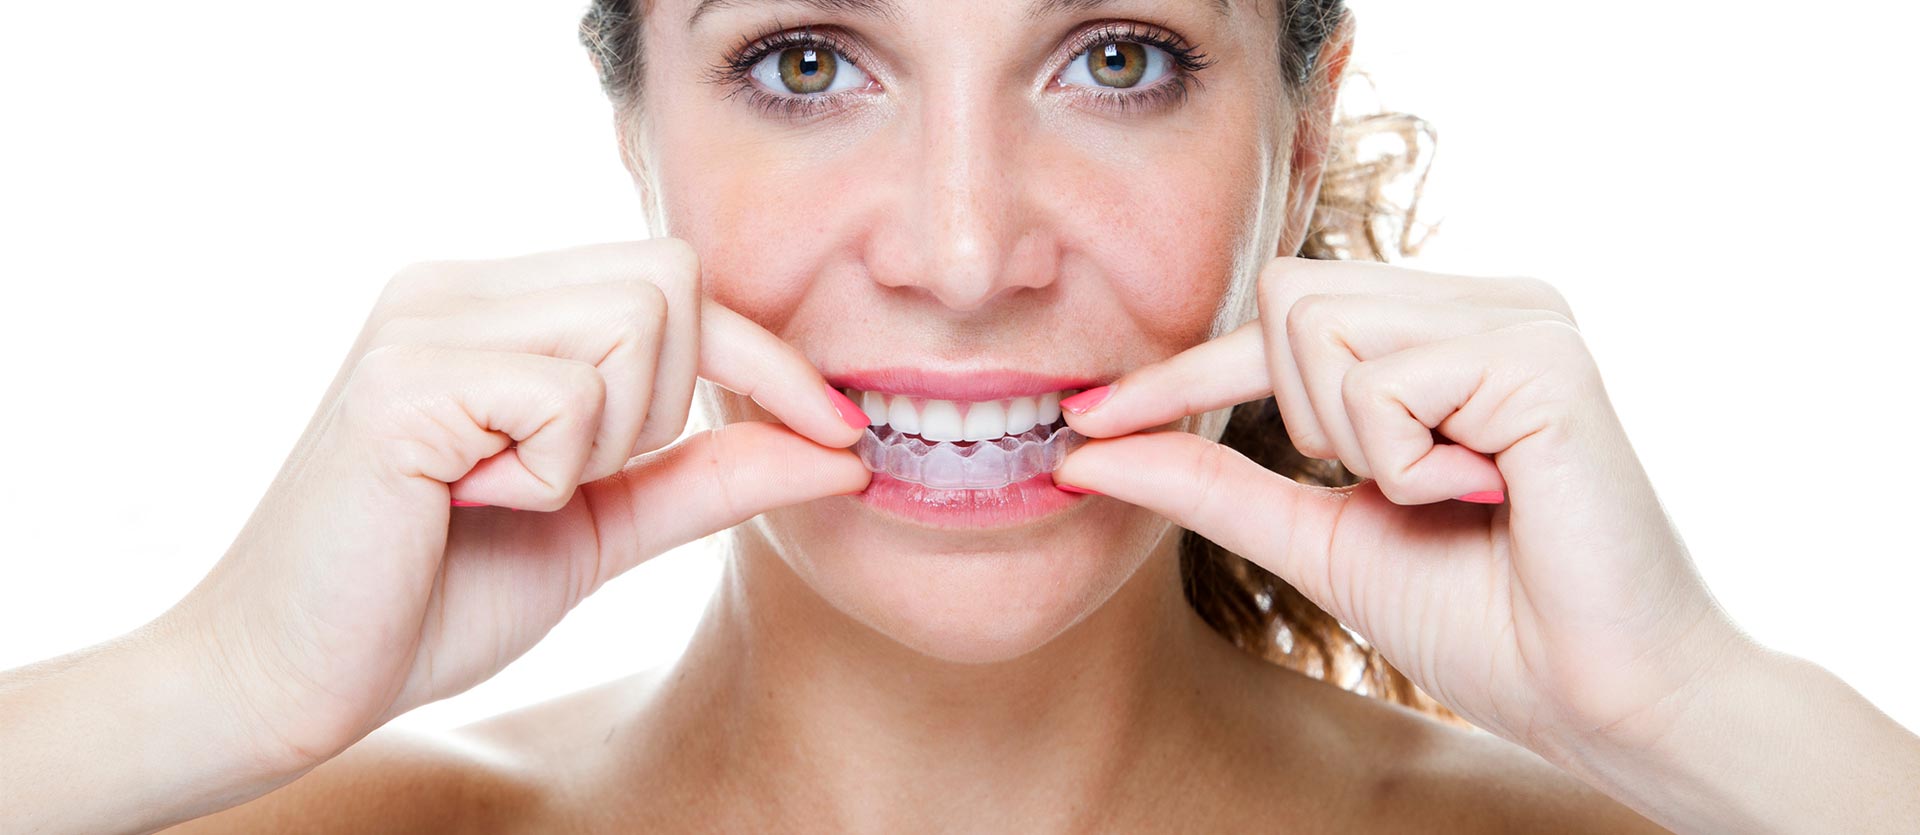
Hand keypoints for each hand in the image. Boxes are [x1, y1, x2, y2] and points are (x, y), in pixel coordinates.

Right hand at [170, 240, 870, 776]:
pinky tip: (464, 503)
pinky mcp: (400, 377)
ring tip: (505, 490)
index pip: (679, 279)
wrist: (291, 677)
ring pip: (634, 326)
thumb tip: (839, 448)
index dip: (770, 357)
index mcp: (496, 302)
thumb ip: (708, 474)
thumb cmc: (434, 598)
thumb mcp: (601, 524)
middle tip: (566, 477)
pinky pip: (566, 398)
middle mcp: (455, 284)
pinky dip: (547, 474)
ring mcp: (420, 318)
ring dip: (603, 441)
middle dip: (666, 402)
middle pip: (672, 280)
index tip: (841, 431)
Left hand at [1051, 257, 1741, 758]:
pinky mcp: (1544, 356)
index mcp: (1446, 332)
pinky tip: (1479, 496)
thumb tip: (1091, 451)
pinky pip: (1383, 382)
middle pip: (1287, 296)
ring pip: (1319, 323)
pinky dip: (1401, 462)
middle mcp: (1488, 302)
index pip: (1279, 317)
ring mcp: (1522, 318)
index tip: (1083, 418)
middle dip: (1296, 412)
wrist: (1601, 694)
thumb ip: (1215, 484)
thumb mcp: (1320, 538)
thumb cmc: (1483, 619)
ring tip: (1442, 491)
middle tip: (1388, 485)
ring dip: (1351, 439)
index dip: (1179, 371)